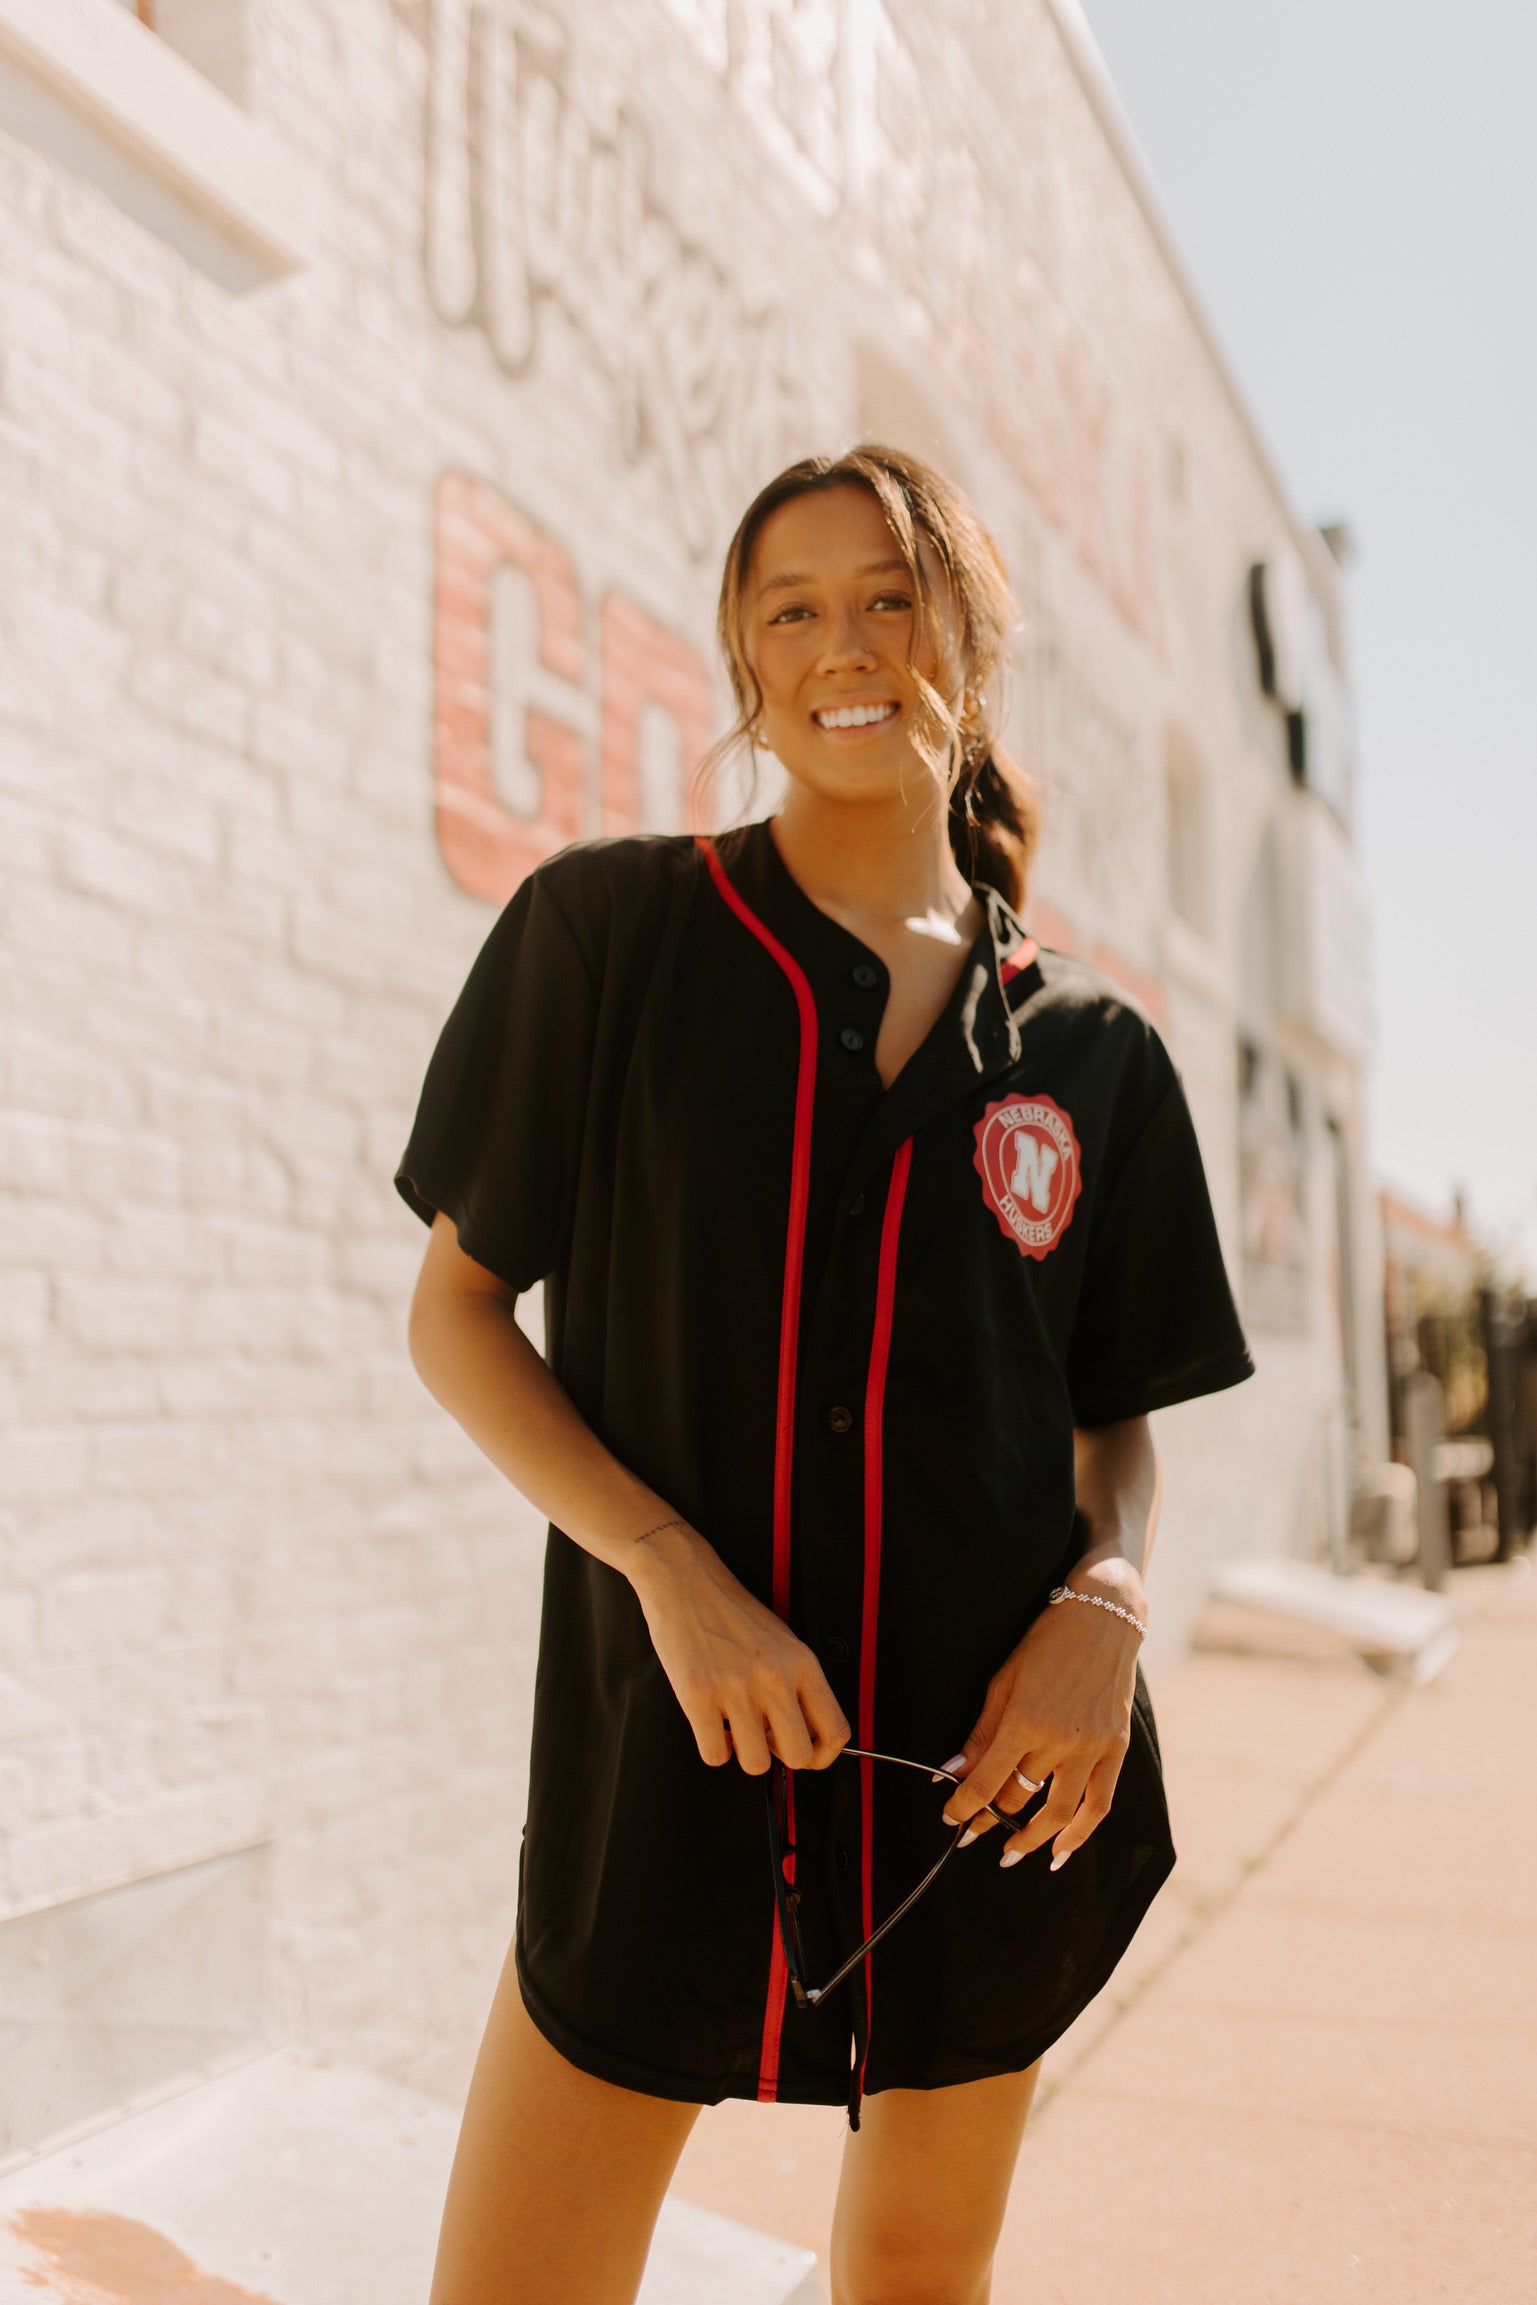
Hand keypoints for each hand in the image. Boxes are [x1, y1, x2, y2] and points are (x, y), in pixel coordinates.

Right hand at [627, 1521, 849, 1774]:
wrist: (685, 1579)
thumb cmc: (732, 1611)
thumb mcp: (782, 1641)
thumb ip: (796, 1684)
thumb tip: (800, 1732)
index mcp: (802, 1662)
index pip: (836, 1730)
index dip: (824, 1755)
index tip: (807, 1752)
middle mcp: (774, 1676)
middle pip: (799, 1757)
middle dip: (781, 1756)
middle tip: (765, 1736)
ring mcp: (736, 1687)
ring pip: (756, 1764)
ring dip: (744, 1752)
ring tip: (734, 1725)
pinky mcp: (698, 1695)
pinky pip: (715, 1756)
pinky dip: (713, 1746)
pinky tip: (711, 1721)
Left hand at [939, 1561, 1145, 1869]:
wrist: (1101, 1619)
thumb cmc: (1045, 1645)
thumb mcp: (1003, 1682)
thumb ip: (981, 1733)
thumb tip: (954, 1773)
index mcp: (1024, 1721)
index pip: (987, 1782)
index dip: (964, 1806)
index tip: (951, 1818)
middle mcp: (1059, 1740)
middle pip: (1017, 1797)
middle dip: (989, 1820)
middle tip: (971, 1833)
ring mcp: (1091, 1748)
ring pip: (1056, 1812)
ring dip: (1030, 1839)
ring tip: (1010, 1854)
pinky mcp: (1116, 1749)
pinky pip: (1098, 1803)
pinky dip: (1080, 1833)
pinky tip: (1061, 1851)